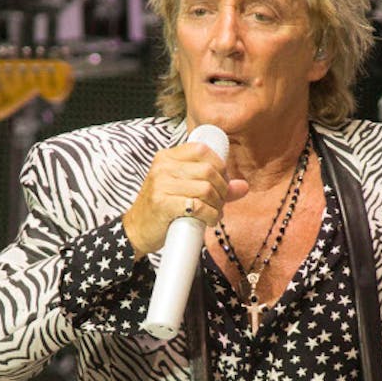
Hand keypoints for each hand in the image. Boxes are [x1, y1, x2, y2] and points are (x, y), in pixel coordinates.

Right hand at [121, 136, 244, 257]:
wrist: (137, 230)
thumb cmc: (164, 209)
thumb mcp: (185, 191)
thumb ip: (214, 186)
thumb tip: (244, 186)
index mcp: (167, 157)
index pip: (202, 150)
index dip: (219, 166)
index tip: (222, 183)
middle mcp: (162, 167)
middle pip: (208, 171)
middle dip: (222, 189)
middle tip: (220, 202)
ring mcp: (160, 184)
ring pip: (206, 189)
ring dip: (217, 204)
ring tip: (214, 213)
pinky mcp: (162, 203)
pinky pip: (198, 206)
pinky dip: (210, 215)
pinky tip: (209, 220)